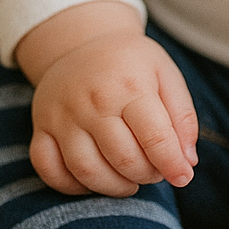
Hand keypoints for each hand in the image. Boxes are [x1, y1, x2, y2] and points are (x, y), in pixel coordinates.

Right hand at [17, 2, 197, 197]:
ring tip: (131, 180)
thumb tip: (187, 163)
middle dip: (147, 175)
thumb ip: (182, 117)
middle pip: (124, 159)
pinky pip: (49, 170)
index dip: (173, 165)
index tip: (183, 177)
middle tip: (155, 171)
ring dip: (115, 187)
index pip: (155, 138)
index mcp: (129, 85)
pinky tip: (95, 179)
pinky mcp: (41, 128)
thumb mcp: (166, 74)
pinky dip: (72, 186)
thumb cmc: (131, 63)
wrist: (81, 41)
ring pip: (87, 171)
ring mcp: (62, 117)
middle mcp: (92, 102)